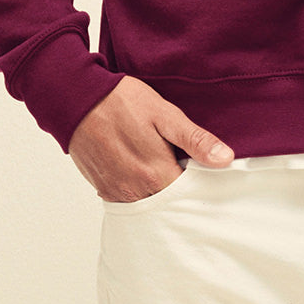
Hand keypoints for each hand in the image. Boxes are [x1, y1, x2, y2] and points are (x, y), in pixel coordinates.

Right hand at [67, 75, 235, 201]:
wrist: (77, 99)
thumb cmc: (121, 101)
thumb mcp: (164, 113)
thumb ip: (195, 140)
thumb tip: (225, 159)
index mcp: (156, 174)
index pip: (190, 196)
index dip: (200, 185)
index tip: (205, 173)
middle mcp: (136, 190)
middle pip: (169, 204)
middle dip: (180, 192)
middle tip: (185, 168)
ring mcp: (118, 191)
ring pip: (148, 204)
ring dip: (158, 192)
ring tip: (162, 167)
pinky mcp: (104, 188)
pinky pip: (128, 199)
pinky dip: (139, 191)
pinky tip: (142, 171)